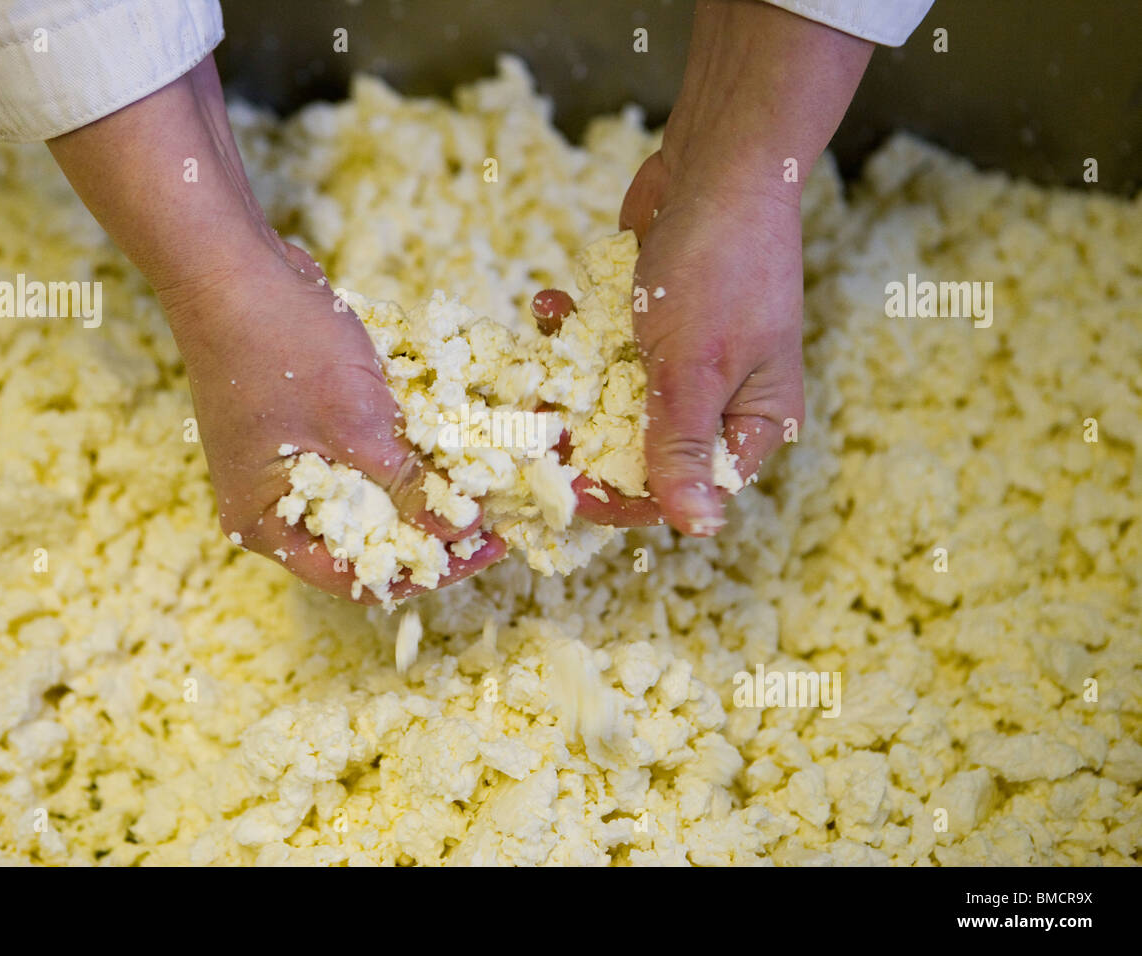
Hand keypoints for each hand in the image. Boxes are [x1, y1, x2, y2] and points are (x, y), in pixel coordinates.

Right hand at [46, 56, 501, 602]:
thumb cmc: (279, 348)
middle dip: (428, 529)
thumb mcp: (356, 424)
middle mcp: (272, 503)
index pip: (356, 578)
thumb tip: (462, 532)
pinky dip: (402, 452)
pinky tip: (451, 441)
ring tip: (483, 482)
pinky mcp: (304, 425)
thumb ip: (408, 486)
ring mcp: (286, 462)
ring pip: (368, 496)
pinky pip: (361, 456)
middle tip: (493, 518)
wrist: (232, 264)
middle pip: (365, 539)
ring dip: (421, 488)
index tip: (482, 550)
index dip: (426, 571)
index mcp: (266, 523)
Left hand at [562, 0, 871, 535]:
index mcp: (752, 426)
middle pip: (641, 450)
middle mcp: (720, 402)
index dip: (623, 497)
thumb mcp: (694, 370)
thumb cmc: (721, 270)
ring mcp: (683, 362)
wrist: (719, 164)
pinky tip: (549, 304)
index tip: (567, 487)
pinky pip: (602, 350)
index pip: (684, 491)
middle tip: (531, 420)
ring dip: (566, 379)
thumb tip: (699, 531)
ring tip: (534, 357)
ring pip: (611, 401)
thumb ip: (682, 448)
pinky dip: (573, 332)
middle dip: (582, 436)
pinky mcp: (651, 325)